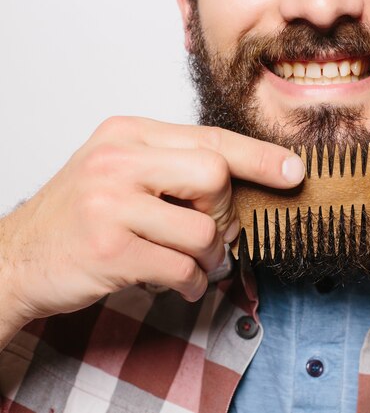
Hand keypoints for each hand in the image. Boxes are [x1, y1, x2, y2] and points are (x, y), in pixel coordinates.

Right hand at [0, 116, 303, 327]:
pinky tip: (177, 284)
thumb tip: (245, 190)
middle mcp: (117, 160)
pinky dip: (191, 283)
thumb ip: (176, 171)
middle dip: (222, 214)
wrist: (16, 258)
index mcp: (128, 135)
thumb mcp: (122, 175)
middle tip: (205, 233)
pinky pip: (183, 268)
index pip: (211, 139)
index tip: (293, 170)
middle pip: (215, 177)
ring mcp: (109, 203)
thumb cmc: (79, 218)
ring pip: (203, 230)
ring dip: (208, 258)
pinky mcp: (108, 249)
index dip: (259, 157)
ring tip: (189, 265)